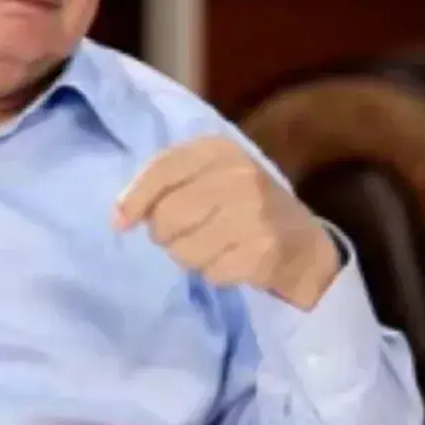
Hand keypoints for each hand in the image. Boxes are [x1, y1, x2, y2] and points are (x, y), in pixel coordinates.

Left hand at [113, 134, 340, 309]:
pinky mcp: (264, 251)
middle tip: (185, 234)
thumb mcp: (209, 177)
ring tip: (213, 246)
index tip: (120, 223)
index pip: (163, 169)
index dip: (135, 198)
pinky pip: (210, 273)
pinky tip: (233, 260)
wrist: (304, 242)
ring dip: (190, 257)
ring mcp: (254, 214)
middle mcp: (239, 176)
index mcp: (220, 150)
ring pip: (184, 250)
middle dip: (165, 235)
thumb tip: (119, 216)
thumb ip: (166, 184)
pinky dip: (214, 274)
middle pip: (167, 216)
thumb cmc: (243, 205)